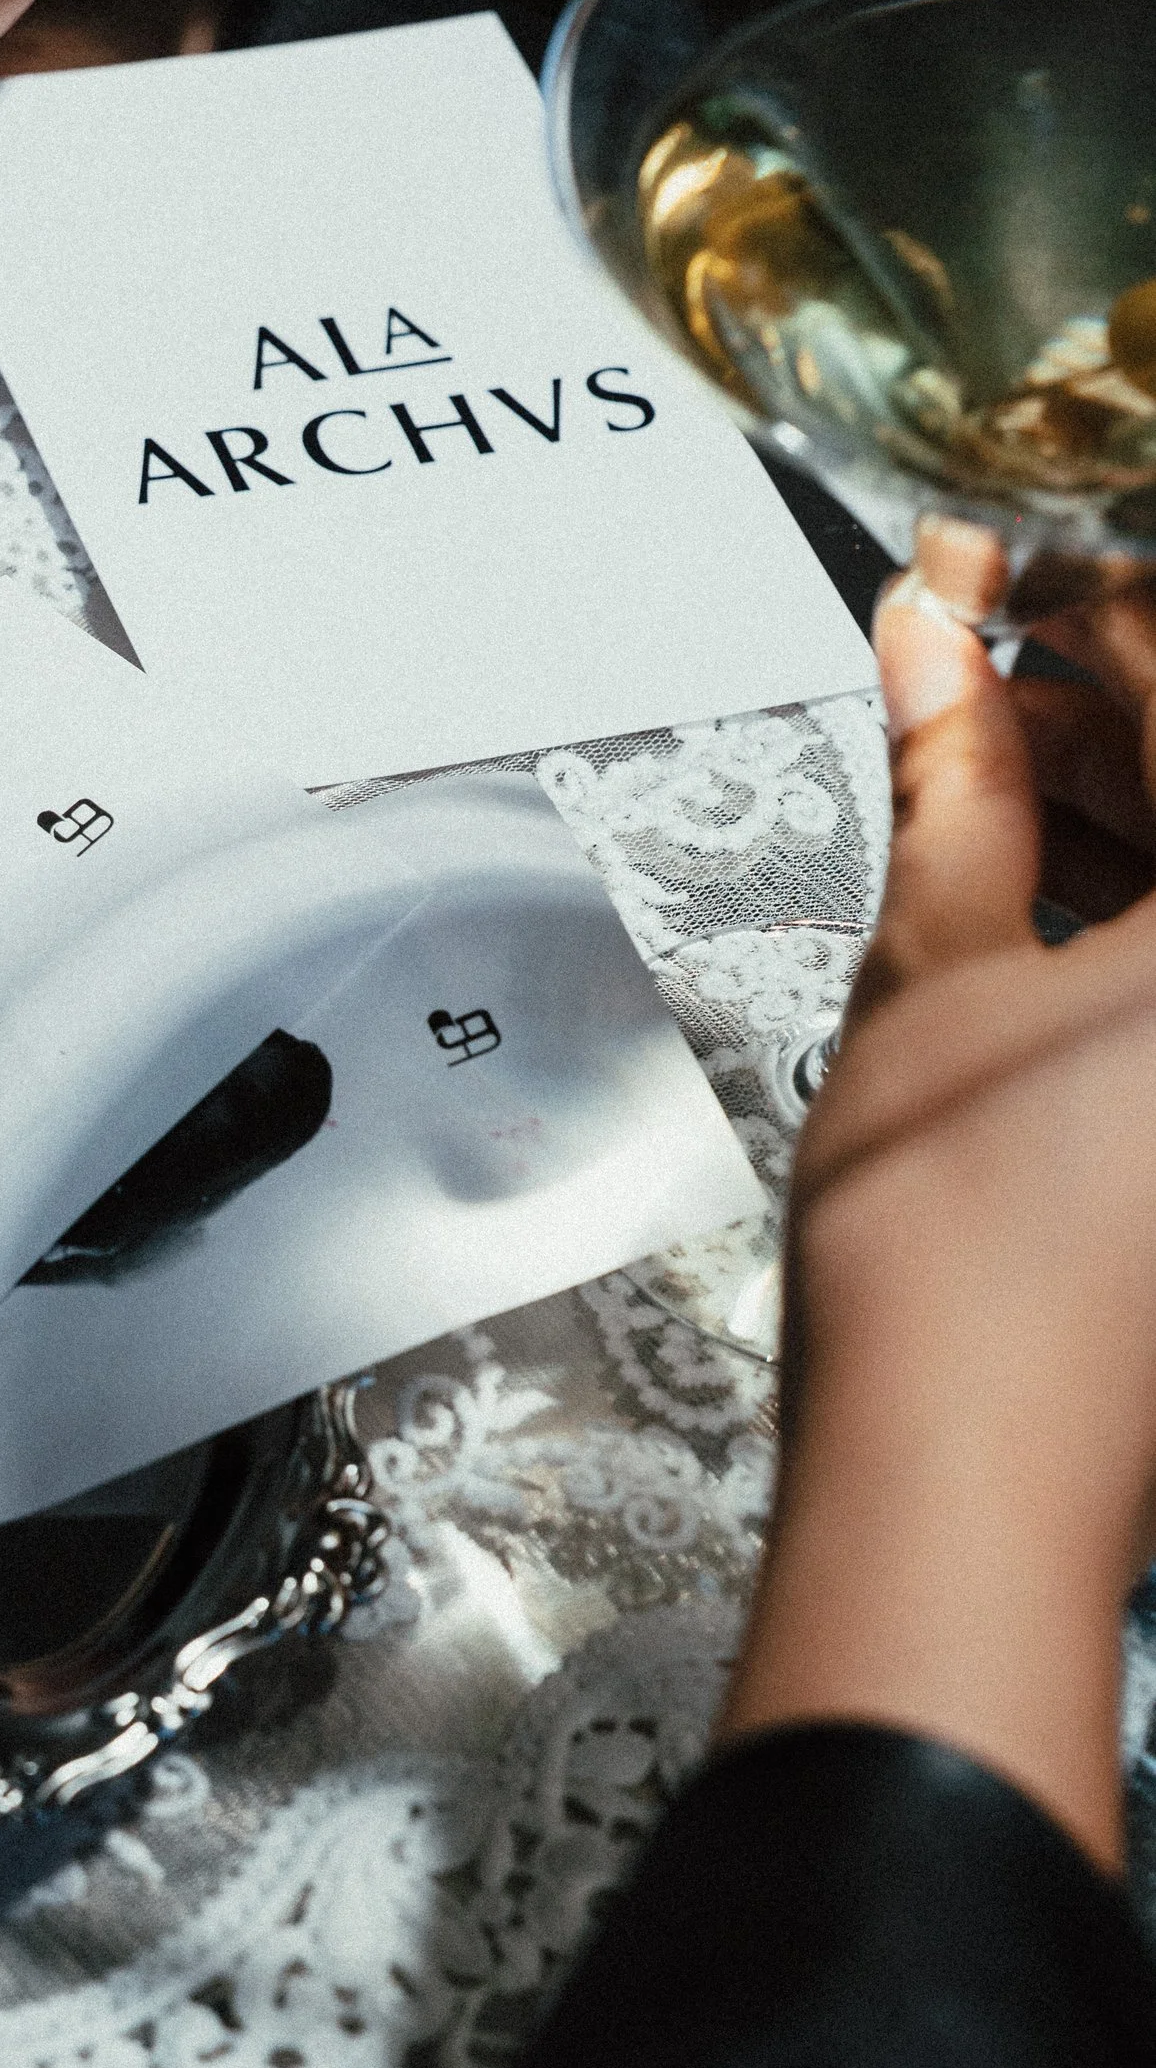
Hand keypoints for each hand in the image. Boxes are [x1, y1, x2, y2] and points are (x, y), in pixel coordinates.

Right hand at [722, 547, 1155, 1867]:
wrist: (975, 1481)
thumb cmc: (956, 1264)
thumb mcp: (934, 971)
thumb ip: (958, 780)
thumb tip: (935, 637)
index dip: (1081, 603)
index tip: (988, 586)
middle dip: (1106, 702)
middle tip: (968, 672)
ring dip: (1131, 801)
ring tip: (988, 779)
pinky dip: (1150, 906)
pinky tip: (1049, 882)